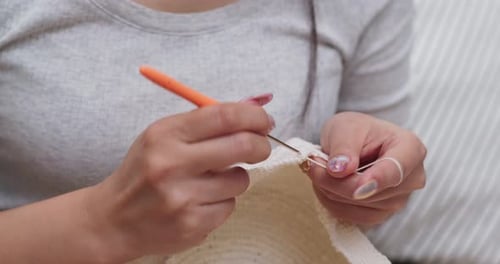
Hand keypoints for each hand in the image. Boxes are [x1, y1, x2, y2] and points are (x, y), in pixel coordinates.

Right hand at [86, 102, 273, 260]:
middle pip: (242, 145)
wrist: (113, 219)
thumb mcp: (163, 136)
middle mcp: (172, 164)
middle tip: (260, 146)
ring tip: (212, 180)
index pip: (224, 115)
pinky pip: (230, 206)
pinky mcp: (191, 225)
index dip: (254, 116)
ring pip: (240, 180)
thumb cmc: (144, 171)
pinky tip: (200, 201)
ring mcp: (182, 198)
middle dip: (261, 144)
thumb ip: (205, 122)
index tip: (264, 121)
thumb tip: (255, 107)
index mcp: (165, 134)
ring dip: (236, 177)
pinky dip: (223, 201)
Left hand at [308, 112, 425, 226]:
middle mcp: (411, 179)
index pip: (396, 170)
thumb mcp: (345, 126)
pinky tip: (326, 185)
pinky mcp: (381, 214)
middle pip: (370, 192)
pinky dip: (332, 201)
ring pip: (357, 205)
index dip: (376, 180)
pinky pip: (351, 216)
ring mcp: (398, 200)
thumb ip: (343, 146)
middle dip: (335, 180)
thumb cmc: (356, 131)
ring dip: (330, 190)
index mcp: (410, 149)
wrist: (356, 142)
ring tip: (322, 169)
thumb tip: (339, 170)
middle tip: (314, 162)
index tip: (358, 186)